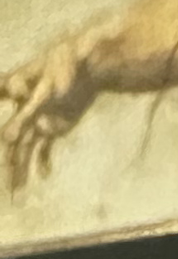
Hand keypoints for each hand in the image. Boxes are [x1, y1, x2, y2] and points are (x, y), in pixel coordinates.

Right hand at [0, 33, 98, 197]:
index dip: (0, 124)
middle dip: (8, 163)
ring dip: (21, 168)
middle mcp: (21, 109)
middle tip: (7, 189)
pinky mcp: (52, 126)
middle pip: (10, 140)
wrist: (87, 66)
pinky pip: (44, 147)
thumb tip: (6, 136)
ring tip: (15, 192)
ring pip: (25, 147)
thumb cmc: (64, 68)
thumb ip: (27, 112)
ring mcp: (37, 119)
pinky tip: (43, 175)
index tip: (1, 142)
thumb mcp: (46, 89)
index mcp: (14, 93)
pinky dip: (43, 161)